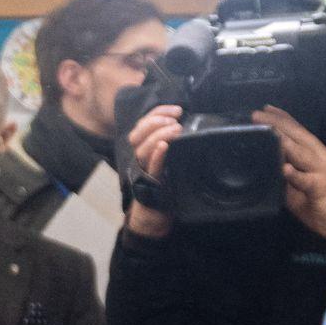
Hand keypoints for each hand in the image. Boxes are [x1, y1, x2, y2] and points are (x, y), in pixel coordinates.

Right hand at [122, 104, 183, 238]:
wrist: (155, 215)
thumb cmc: (163, 187)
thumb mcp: (168, 161)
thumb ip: (172, 145)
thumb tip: (187, 127)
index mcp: (143, 150)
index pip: (143, 124)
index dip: (158, 112)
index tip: (177, 109)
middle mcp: (139, 159)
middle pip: (138, 133)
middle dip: (156, 120)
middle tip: (174, 118)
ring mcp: (143, 171)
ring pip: (142, 148)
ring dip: (159, 135)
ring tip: (175, 129)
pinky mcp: (150, 184)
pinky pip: (151, 167)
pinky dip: (156, 155)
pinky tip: (164, 147)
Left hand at [252, 107, 325, 244]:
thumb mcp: (303, 187)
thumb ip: (289, 175)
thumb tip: (270, 164)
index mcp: (319, 155)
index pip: (300, 132)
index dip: (284, 120)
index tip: (266, 109)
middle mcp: (323, 158)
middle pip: (299, 136)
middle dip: (278, 123)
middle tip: (256, 114)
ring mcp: (323, 172)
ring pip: (301, 152)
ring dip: (283, 140)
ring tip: (266, 129)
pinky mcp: (322, 188)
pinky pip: (307, 181)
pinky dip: (295, 175)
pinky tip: (284, 168)